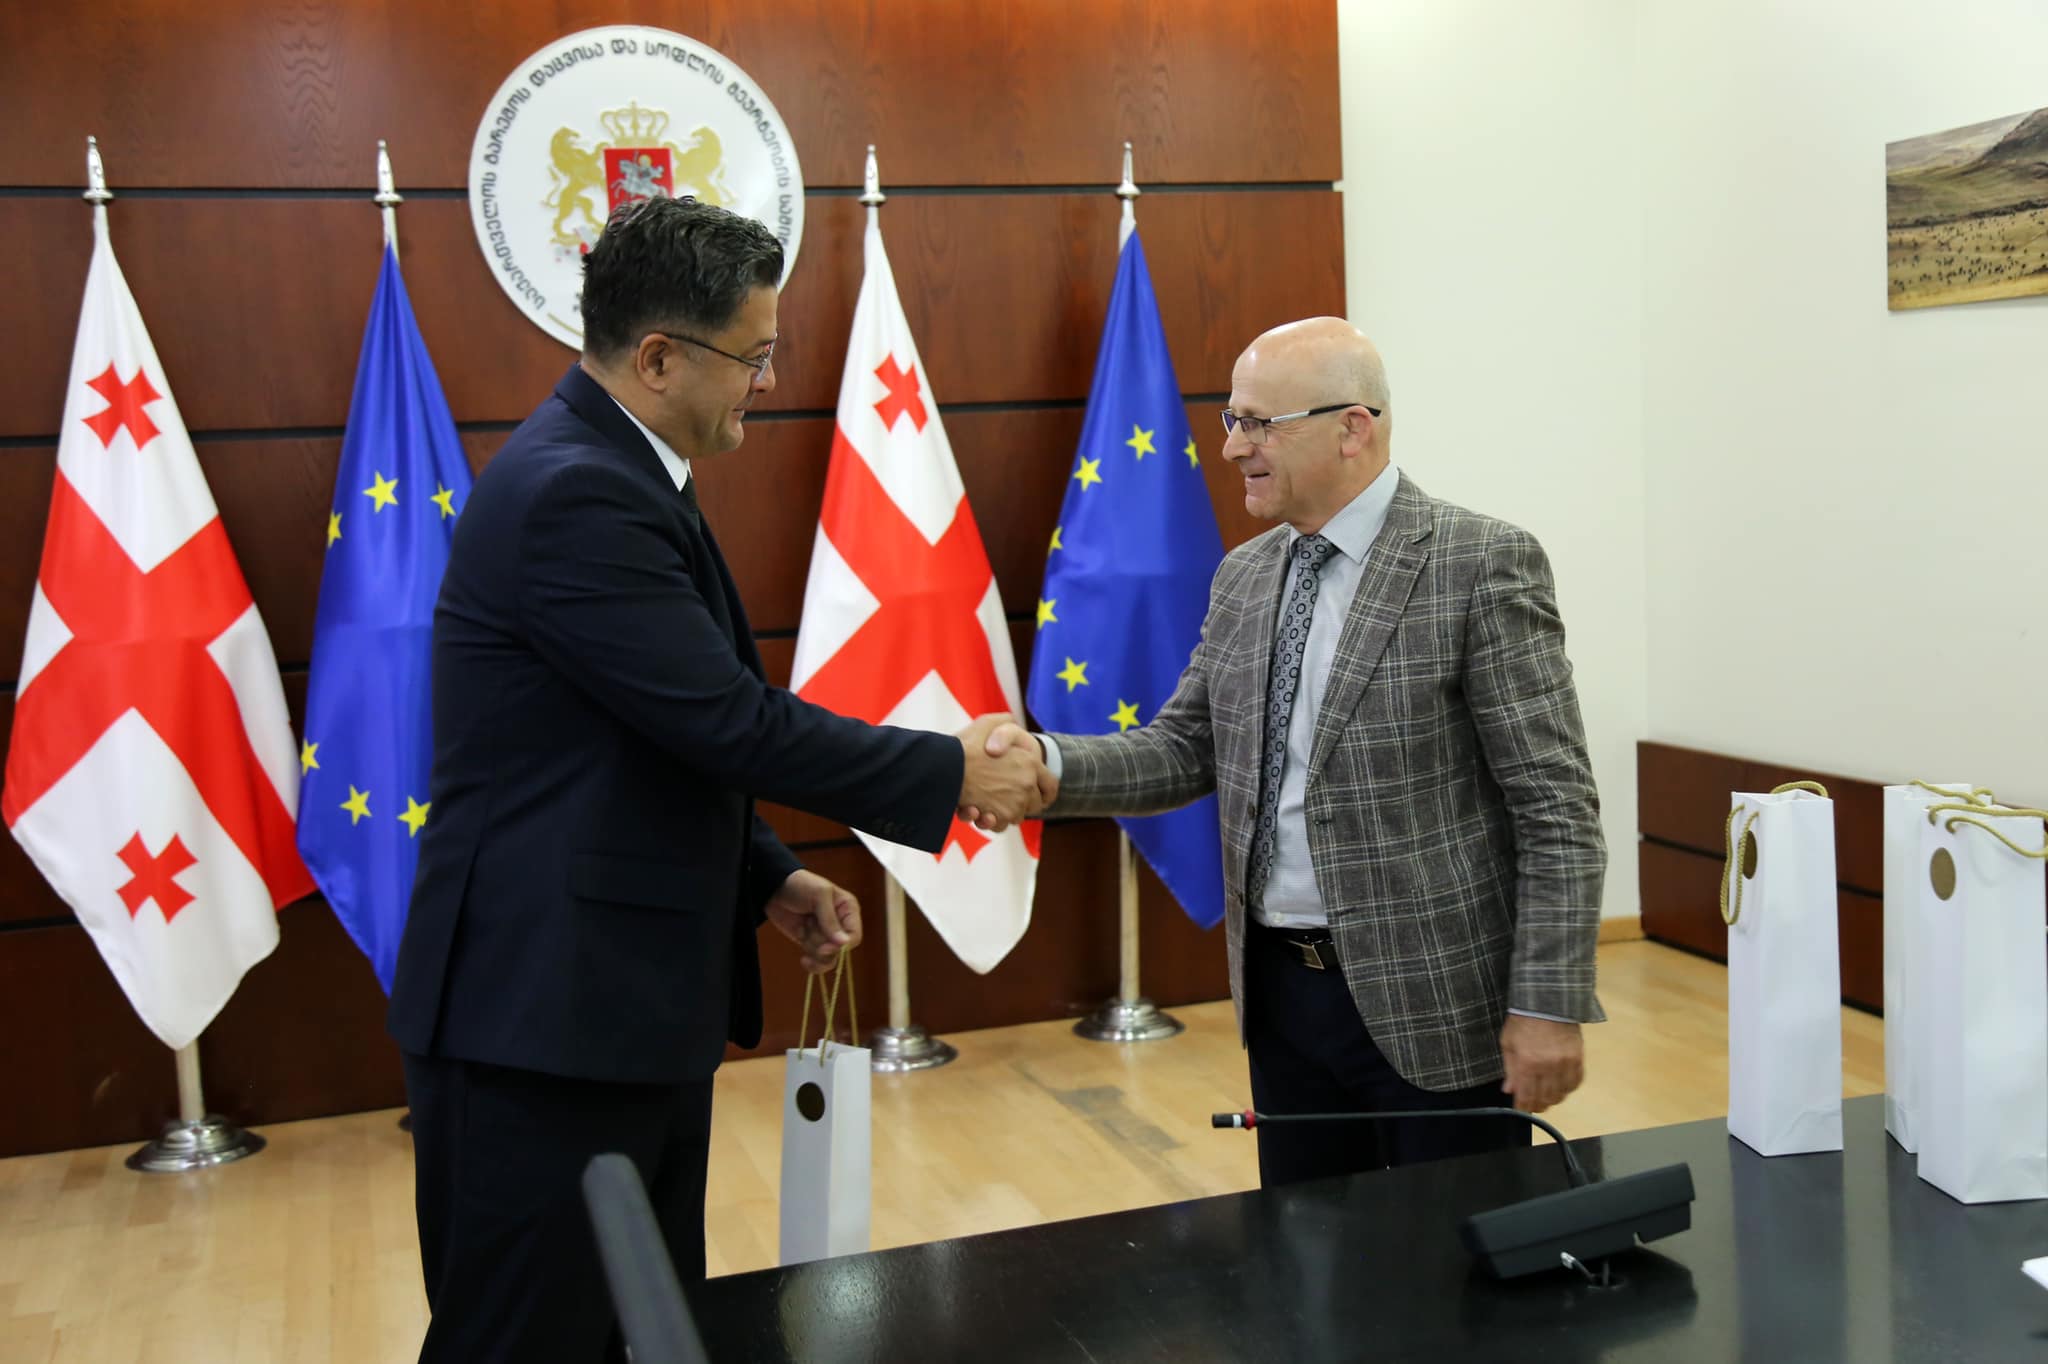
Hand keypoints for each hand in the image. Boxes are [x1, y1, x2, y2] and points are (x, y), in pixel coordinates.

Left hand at [764, 869, 860, 973]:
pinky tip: (803, 959)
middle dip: (820, 942)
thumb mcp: (819, 896)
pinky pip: (819, 962)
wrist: (774, 889)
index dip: (841, 945)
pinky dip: (811, 963)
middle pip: (840, 950)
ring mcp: (826, 937)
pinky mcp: (813, 944)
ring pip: (828, 958)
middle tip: (807, 923)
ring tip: (802, 928)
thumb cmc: (800, 885)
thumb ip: (830, 920)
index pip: (854, 936)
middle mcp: (841, 925)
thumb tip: (845, 943)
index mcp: (848, 910)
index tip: (824, 948)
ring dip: (812, 947)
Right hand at [955, 713, 1053, 831]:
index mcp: (1030, 763)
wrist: (943, 768)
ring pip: (1016, 816)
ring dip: (1004, 812)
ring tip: (987, 803)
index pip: (1050, 784)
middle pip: (1034, 804)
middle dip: (1023, 803)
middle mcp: (1026, 785)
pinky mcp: (998, 817)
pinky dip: (990, 821)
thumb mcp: (987, 723)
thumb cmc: (963, 746)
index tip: (1040, 795)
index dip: (1045, 791)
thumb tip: (1012, 722)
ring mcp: (1014, 803)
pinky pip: (1000, 825)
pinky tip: (978, 811)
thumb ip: (1004, 722)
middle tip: (1006, 796)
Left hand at [1498, 1015, 1583, 1112]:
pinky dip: (1568, 1089)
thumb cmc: (1522, 1021)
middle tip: (1534, 1105)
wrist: (1547, 1002)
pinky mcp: (1578, 1058)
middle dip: (1538, 1105)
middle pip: (1545, 1098)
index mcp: (1527, 1063)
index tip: (1522, 1109)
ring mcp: (1566, 1063)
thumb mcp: (1508, 1043)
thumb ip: (1510, 1069)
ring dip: (1553, 1099)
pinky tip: (1561, 1087)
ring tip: (1547, 1097)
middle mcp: (1548, 1067)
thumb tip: (1509, 1091)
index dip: (1524, 1107)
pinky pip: (1576, 1082)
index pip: (1527, 1096)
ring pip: (1562, 1093)